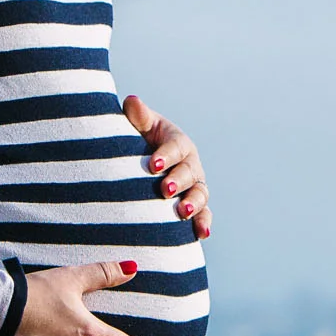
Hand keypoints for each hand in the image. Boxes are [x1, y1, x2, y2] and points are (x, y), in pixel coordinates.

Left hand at [126, 94, 211, 238]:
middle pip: (189, 172)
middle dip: (179, 180)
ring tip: (183, 212)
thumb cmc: (138, 143)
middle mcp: (190, 165)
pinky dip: (203, 224)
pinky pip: (203, 216)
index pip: (176, 147)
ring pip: (200, 194)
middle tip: (164, 189)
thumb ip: (138, 117)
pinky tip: (201, 235)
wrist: (140, 168)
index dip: (166, 155)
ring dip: (194, 204)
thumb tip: (132, 101)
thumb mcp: (138, 128)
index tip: (153, 164)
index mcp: (178, 143)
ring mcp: (194, 187)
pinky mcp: (193, 208)